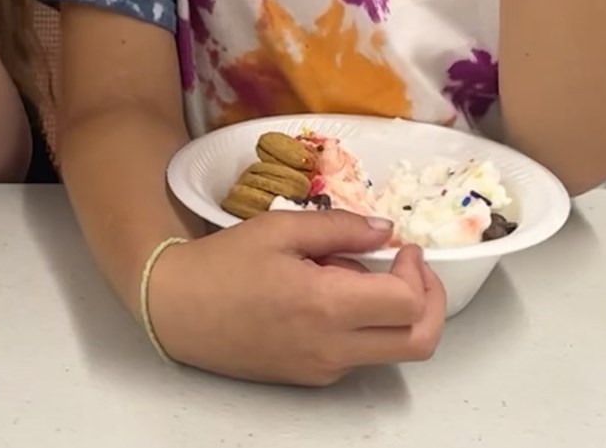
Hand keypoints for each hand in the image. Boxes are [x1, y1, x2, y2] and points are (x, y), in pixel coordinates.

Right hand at [147, 210, 444, 384]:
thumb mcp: (279, 229)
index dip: (418, 271)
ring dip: (394, 314)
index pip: (408, 302)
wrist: (175, 309)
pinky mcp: (311, 378)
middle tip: (413, 271)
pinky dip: (363, 327)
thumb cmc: (222, 264)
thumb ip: (340, 227)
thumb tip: (386, 230)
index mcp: (327, 306)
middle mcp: (333, 347)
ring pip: (392, 351)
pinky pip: (358, 356)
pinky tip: (327, 299)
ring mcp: (323, 369)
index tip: (402, 248)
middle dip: (431, 303)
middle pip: (419, 342)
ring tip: (353, 278)